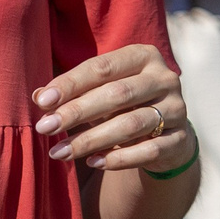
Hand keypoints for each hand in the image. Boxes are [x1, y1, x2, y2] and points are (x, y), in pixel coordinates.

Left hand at [33, 44, 192, 175]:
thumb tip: (39, 98)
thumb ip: (73, 92)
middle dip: (77, 112)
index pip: (103, 67)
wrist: (166, 133)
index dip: (71, 83)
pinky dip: (119, 158)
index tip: (43, 102)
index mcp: (144, 56)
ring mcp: (177, 109)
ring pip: (132, 124)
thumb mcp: (100, 92)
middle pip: (118, 94)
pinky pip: (149, 150)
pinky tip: (93, 162)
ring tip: (60, 152)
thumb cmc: (124, 105)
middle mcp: (165, 78)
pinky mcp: (181, 140)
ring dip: (91, 139)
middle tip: (45, 128)